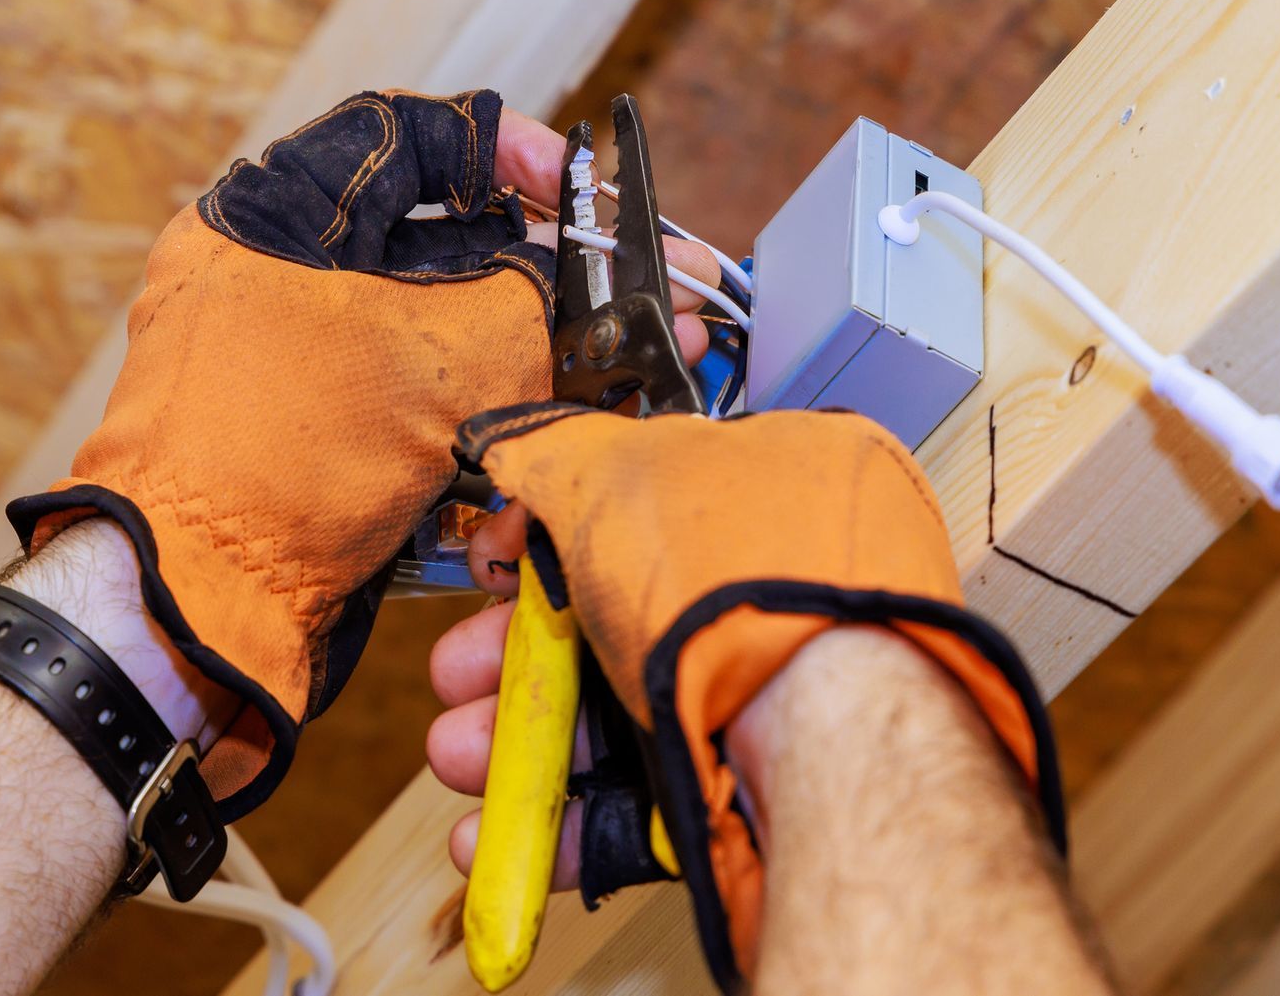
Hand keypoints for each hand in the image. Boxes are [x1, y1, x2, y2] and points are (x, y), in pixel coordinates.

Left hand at [5, 90, 721, 820]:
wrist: (192, 618)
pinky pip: (419, 408)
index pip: (399, 136)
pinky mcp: (319, 445)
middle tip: (617, 286)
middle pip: (429, 241)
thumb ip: (525, 299)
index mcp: (265, 218)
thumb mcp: (434, 358)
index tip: (569, 181)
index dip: (500, 148)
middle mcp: (270, 281)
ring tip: (611, 363)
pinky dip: (483, 415)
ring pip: (433, 334)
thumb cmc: (276, 462)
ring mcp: (292, 368)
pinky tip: (552, 423)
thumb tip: (579, 282)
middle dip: (537, 267)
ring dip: (524, 350)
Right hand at [432, 409, 1063, 989]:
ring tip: (456, 758)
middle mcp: (772, 590)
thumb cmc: (737, 582)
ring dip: (514, 743)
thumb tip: (512, 443)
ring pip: (613, 716)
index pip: (635, 501)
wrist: (823, 731)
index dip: (546, 535)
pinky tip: (488, 836)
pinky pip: (640, 800)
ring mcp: (765, 694)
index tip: (494, 566)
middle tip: (456, 676)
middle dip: (509, 656)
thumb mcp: (615, 472)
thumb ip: (553, 455)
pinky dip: (559, 821)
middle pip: (608, 620)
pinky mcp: (750, 787)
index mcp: (767, 487)